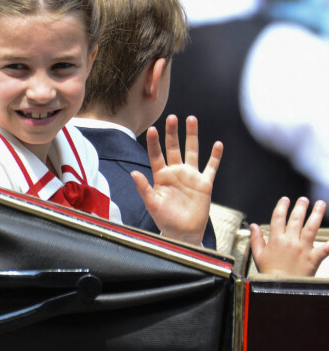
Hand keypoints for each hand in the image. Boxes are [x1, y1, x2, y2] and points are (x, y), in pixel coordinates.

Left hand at [131, 114, 222, 245]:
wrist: (183, 233)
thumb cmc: (165, 220)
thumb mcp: (152, 204)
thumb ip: (143, 188)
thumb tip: (133, 173)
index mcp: (161, 176)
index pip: (156, 155)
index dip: (154, 142)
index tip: (152, 129)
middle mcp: (176, 172)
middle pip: (174, 147)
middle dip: (172, 132)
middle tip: (172, 117)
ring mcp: (190, 176)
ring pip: (192, 151)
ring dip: (192, 135)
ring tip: (191, 119)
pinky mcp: (204, 184)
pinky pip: (211, 167)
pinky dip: (215, 156)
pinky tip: (218, 144)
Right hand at [251, 196, 328, 276]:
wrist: (280, 287)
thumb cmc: (269, 272)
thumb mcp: (258, 254)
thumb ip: (256, 238)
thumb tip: (253, 226)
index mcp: (276, 239)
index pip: (278, 217)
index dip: (282, 206)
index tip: (285, 200)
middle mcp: (290, 241)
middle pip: (296, 219)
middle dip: (301, 207)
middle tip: (304, 200)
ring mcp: (303, 248)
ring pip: (311, 227)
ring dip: (316, 214)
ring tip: (320, 204)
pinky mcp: (313, 258)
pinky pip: (325, 248)